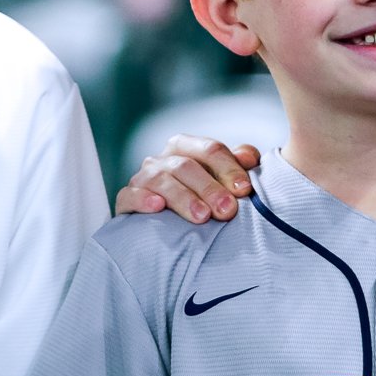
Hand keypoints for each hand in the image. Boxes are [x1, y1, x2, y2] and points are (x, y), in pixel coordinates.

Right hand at [113, 137, 260, 222]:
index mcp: (185, 147)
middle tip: (227, 210)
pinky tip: (157, 207)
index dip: (229, 168)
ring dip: (183, 198)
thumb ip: (236, 165)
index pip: (209, 149)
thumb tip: (250, 157)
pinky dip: (143, 199)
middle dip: (209, 188)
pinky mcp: (125, 200)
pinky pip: (130, 195)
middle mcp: (162, 159)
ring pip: (161, 180)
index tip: (244, 190)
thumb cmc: (200, 199)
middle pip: (186, 166)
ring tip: (201, 217)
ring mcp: (142, 178)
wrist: (163, 228)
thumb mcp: (220, 180)